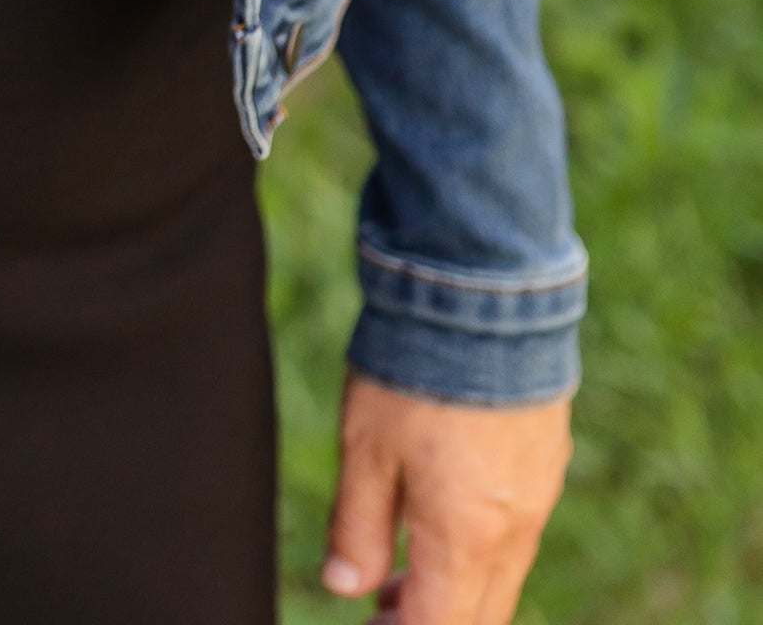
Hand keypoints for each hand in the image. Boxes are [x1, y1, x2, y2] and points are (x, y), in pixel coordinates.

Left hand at [322, 371, 571, 619]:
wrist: (484, 296)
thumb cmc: (415, 372)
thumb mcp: (364, 449)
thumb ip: (357, 527)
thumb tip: (345, 588)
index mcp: (465, 539)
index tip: (368, 624)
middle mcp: (512, 532)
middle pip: (478, 616)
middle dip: (431, 622)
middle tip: (381, 610)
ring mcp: (537, 498)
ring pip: (501, 578)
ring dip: (455, 588)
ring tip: (400, 569)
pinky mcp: (545, 464)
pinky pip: (517, 535)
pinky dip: (479, 549)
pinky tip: (441, 516)